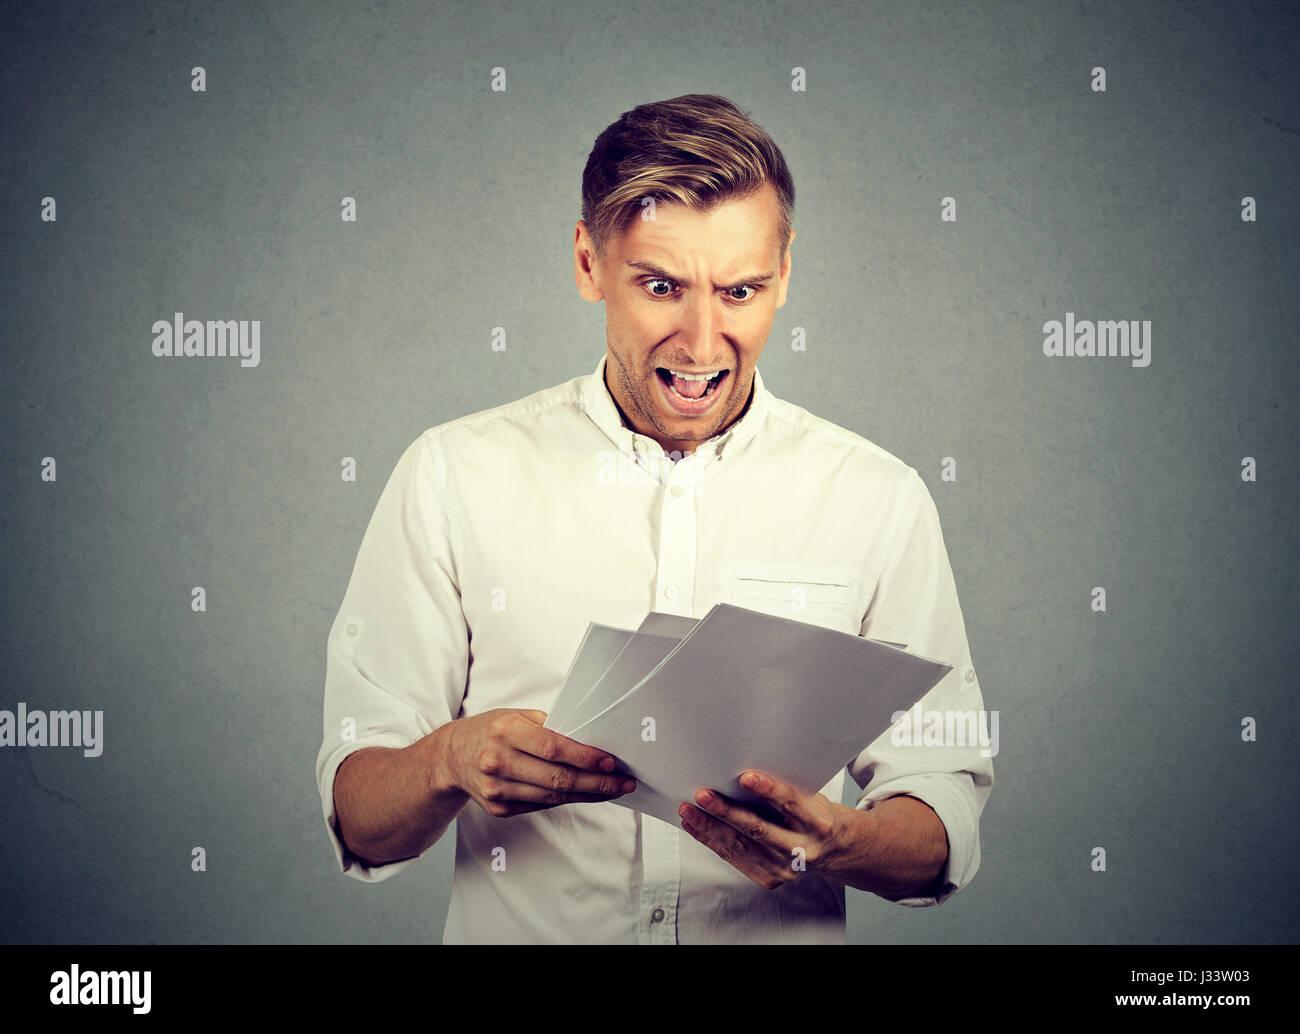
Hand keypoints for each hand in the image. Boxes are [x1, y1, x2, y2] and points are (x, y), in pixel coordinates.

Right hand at [436, 708, 635, 817]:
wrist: (451, 757)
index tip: (611, 761)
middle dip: (596, 782)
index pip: (552, 748)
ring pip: (552, 796)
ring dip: (588, 795)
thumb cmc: (490, 730)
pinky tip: (586, 794)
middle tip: (624, 783)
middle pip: (556, 778)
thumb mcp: (516, 716)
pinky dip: (566, 800)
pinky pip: (541, 805)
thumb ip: (549, 727)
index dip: (584, 757)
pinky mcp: (498, 808)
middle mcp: (498, 762)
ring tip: (613, 790)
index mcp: (505, 731)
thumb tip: (590, 741)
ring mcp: (496, 789)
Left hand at [677, 771, 840, 889]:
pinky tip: (695, 827)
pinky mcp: (769, 879)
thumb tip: (740, 768)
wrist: (832, 849)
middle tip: (702, 795)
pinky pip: (734, 858)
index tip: (745, 777)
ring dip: (710, 827)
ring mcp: (785, 868)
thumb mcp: (810, 797)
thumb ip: (784, 788)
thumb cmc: (813, 813)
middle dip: (727, 812)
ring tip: (688, 810)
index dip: (768, 790)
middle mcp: (802, 849)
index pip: (790, 803)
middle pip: (759, 830)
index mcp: (817, 823)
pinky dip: (711, 841)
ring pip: (741, 846)